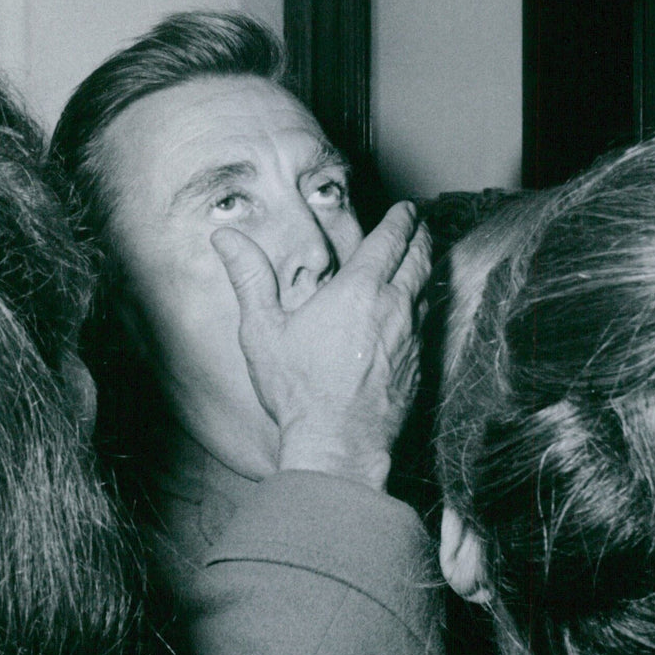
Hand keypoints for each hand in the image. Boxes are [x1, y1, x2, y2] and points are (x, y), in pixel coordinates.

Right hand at [211, 201, 430, 489]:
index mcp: (359, 290)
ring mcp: (412, 338)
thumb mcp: (262, 330)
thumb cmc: (298, 389)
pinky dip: (427, 305)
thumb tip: (226, 237)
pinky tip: (418, 310)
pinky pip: (428, 324)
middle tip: (420, 225)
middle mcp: (394, 307)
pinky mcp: (419, 367)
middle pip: (420, 259)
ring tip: (423, 258)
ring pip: (429, 289)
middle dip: (421, 236)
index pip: (391, 241)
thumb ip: (249, 278)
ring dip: (428, 267)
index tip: (406, 209)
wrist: (338, 445)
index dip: (401, 220)